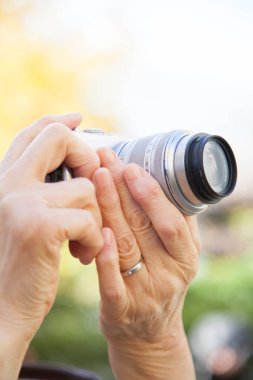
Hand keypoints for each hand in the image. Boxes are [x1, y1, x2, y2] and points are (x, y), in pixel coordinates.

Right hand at [0, 114, 103, 377]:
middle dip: (86, 159)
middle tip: (91, 186)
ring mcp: (21, 202)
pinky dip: (92, 239)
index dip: (58, 122)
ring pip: (86, 188)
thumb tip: (78, 166)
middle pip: (59, 139)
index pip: (33, 133)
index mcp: (6, 180)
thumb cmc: (22, 264)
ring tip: (82, 242)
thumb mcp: (27, 218)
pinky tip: (79, 255)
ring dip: (94, 217)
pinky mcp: (39, 226)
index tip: (77, 118)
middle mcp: (8, 183)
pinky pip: (88, 217)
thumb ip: (42, 188)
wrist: (3, 309)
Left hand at [93, 149, 199, 378]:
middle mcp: (170, 275)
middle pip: (144, 227)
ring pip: (126, 246)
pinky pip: (112, 283)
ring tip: (93, 180)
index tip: (131, 166)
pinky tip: (97, 232)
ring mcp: (145, 294)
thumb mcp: (178, 255)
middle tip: (105, 161)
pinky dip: (105, 258)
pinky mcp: (120, 310)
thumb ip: (175, 223)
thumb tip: (163, 179)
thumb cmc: (161, 280)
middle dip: (123, 190)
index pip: (171, 221)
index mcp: (186, 257)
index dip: (151, 193)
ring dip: (109, 210)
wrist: (149, 333)